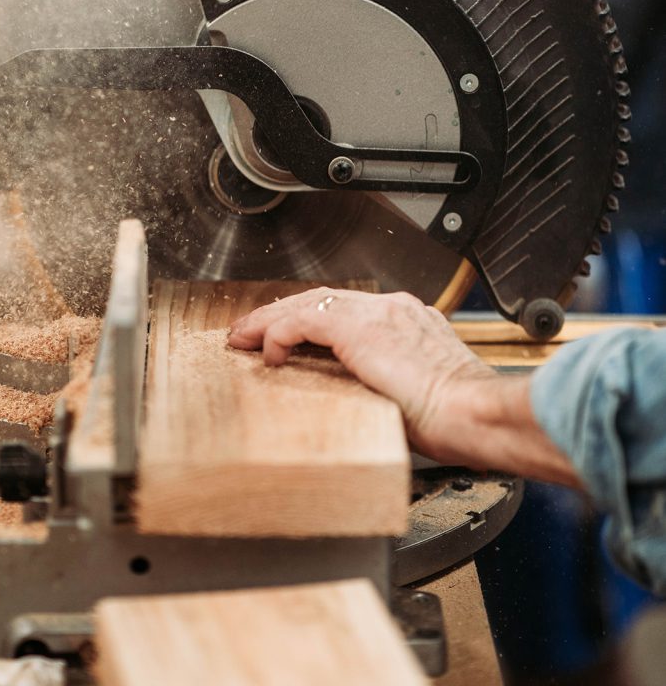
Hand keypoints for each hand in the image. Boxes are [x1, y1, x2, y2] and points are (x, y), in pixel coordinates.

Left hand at [229, 288, 578, 485]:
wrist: (477, 413)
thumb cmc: (460, 418)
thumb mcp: (418, 395)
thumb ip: (387, 385)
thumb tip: (362, 401)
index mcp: (410, 321)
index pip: (346, 311)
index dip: (310, 321)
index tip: (286, 339)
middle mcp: (393, 309)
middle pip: (322, 300)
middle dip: (282, 314)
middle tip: (250, 332)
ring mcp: (377, 314)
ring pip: (308, 304)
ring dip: (270, 320)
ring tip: (243, 338)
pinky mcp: (359, 328)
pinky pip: (304, 320)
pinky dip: (280, 333)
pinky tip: (268, 352)